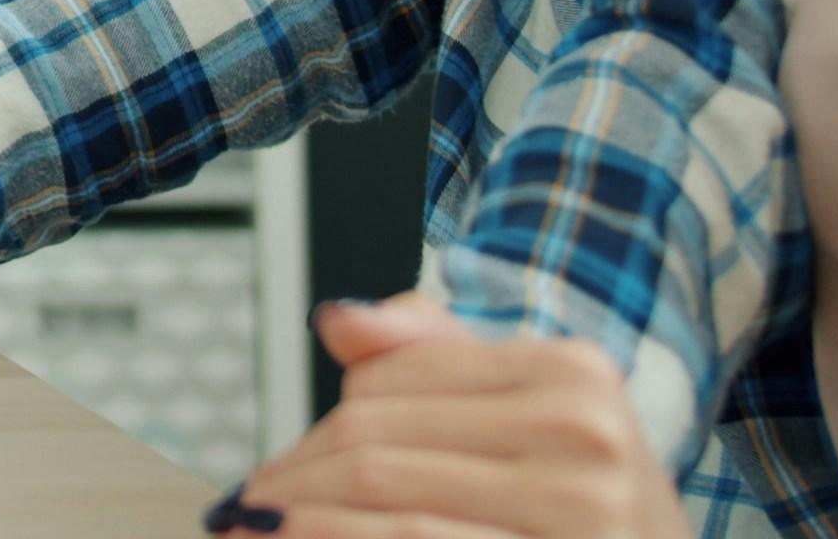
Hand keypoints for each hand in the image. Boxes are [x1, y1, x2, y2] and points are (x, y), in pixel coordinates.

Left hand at [222, 296, 686, 538]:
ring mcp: (580, 514)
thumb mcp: (539, 414)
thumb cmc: (592, 504)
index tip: (275, 471)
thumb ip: (436, 356)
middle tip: (245, 509)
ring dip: (295, 522)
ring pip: (384, 501)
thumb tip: (338, 321)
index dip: (314, 431)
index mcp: (571, 374)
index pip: (388, 383)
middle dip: (294, 481)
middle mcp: (583, 437)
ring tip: (247, 533)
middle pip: (376, 443)